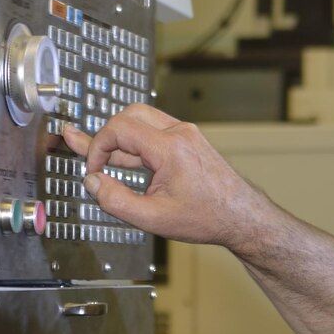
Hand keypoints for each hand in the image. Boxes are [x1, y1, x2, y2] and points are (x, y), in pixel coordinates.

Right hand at [60, 105, 274, 250]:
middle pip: (129, 114)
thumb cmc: (206, 217)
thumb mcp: (153, 218)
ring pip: (141, 120)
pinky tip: (123, 161)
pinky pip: (154, 131)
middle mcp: (179, 133)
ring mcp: (185, 133)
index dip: (96, 147)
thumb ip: (116, 201)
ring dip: (120, 139)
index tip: (93, 171)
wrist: (241, 216)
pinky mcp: (188, 139)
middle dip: (106, 136)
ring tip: (101, 161)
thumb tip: (92, 183)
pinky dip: (135, 144)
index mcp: (170, 149)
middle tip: (92, 160)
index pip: (119, 129)